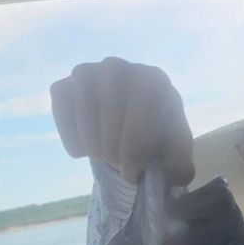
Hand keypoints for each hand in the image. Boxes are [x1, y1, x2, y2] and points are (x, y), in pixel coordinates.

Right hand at [50, 56, 194, 186]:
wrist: (131, 119)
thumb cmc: (157, 133)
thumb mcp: (176, 152)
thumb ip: (181, 166)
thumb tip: (175, 176)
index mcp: (153, 80)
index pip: (139, 128)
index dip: (134, 160)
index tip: (134, 176)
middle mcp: (118, 68)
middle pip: (110, 131)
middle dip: (115, 158)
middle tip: (121, 164)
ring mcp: (88, 73)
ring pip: (85, 125)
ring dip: (94, 150)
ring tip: (106, 153)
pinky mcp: (63, 85)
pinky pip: (62, 119)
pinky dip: (72, 140)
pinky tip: (85, 145)